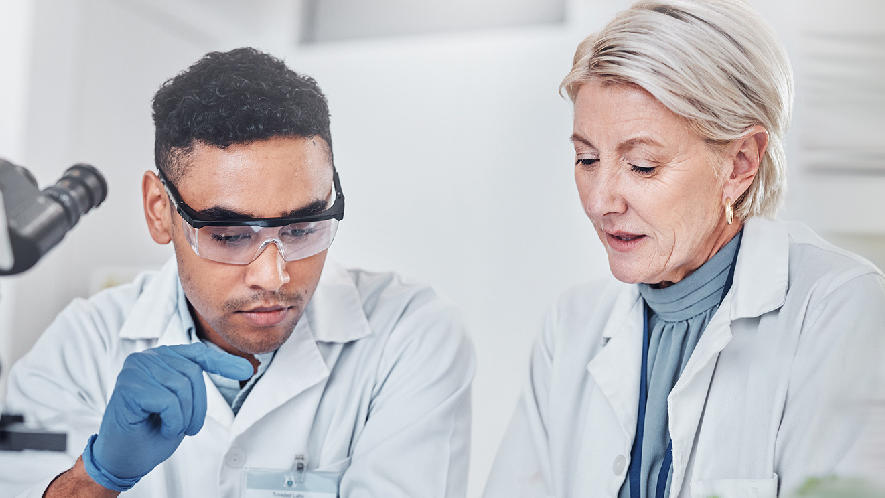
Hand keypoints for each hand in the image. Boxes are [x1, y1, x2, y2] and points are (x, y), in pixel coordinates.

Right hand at [81, 343, 252, 490]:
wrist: (121, 459)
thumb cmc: (150, 432)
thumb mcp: (182, 404)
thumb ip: (195, 382)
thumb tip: (241, 366)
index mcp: (161, 358)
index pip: (198, 354)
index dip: (224, 363)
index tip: (247, 371)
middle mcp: (147, 358)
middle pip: (192, 373)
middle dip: (196, 407)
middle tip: (183, 427)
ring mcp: (135, 369)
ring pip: (181, 388)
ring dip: (182, 417)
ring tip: (167, 426)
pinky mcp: (128, 385)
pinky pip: (168, 402)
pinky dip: (171, 421)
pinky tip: (159, 427)